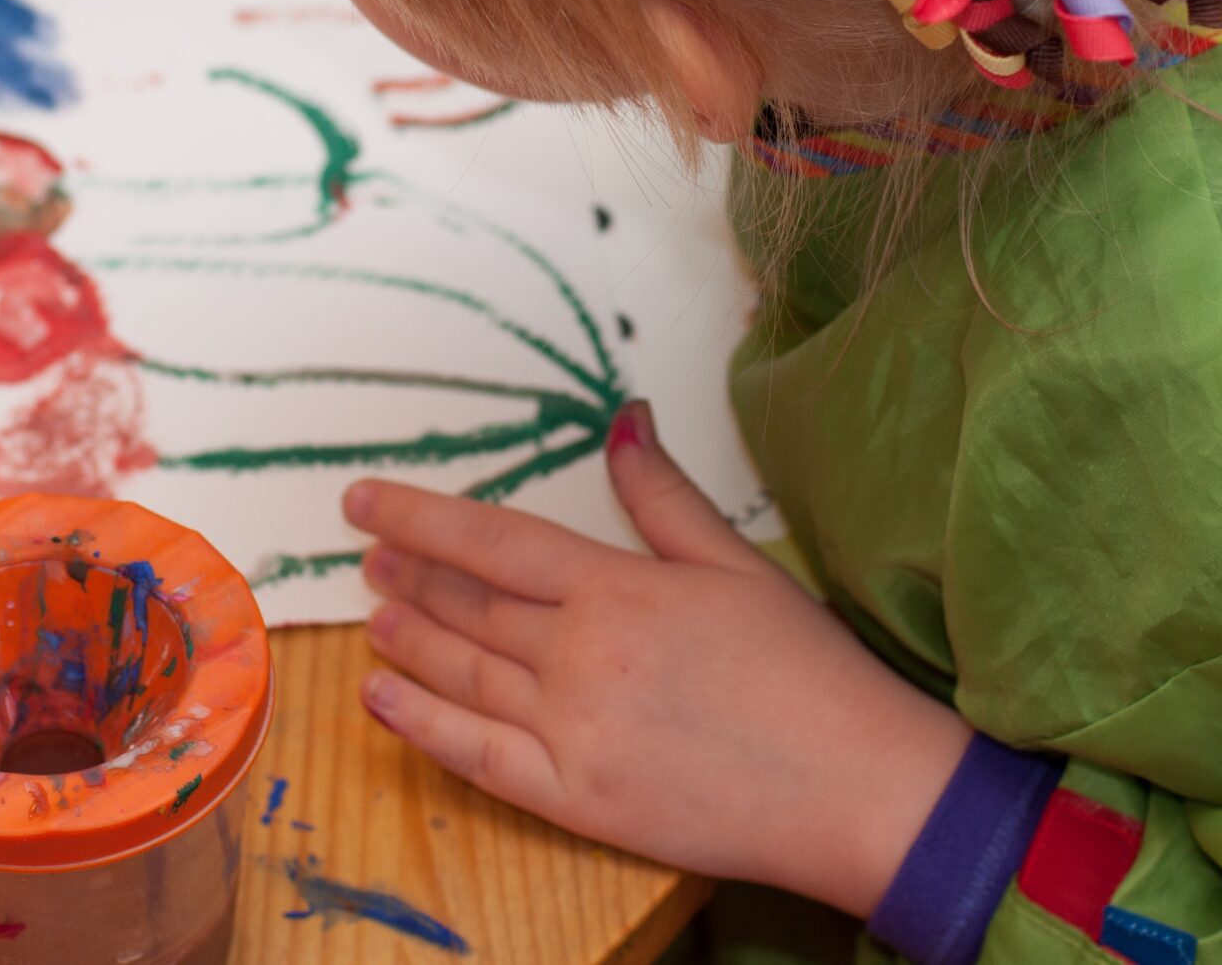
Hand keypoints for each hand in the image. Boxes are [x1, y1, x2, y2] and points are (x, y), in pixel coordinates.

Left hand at [346, 402, 971, 917]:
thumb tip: (624, 420)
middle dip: (411, 576)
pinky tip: (383, 698)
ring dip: (411, 641)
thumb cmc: (808, 671)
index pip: (493, 540)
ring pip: (464, 675)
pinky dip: (422, 726)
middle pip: (470, 606)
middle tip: (368, 555)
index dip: (421, 517)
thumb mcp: (737, 564)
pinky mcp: (576, 800)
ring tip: (375, 614)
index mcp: (618, 591)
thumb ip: (663, 496)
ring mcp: (572, 733)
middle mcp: (581, 657)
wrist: (856, 790)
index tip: (365, 499)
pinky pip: (477, 757)